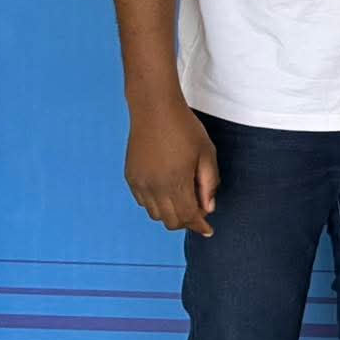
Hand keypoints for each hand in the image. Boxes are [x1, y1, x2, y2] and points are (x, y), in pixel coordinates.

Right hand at [124, 93, 219, 236]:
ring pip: (155, 214)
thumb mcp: (206, 153)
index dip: (200, 226)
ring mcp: (140, 183)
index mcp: (176, 181)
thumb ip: (209, 183)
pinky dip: (156, 203)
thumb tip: (208, 208)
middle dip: (187, 220)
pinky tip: (167, 190)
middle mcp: (154, 187)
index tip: (208, 230)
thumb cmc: (185, 128)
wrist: (154, 109)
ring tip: (184, 198)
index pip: (188, 216)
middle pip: (171, 221)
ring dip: (171, 212)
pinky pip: (143, 202)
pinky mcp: (131, 177)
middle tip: (199, 209)